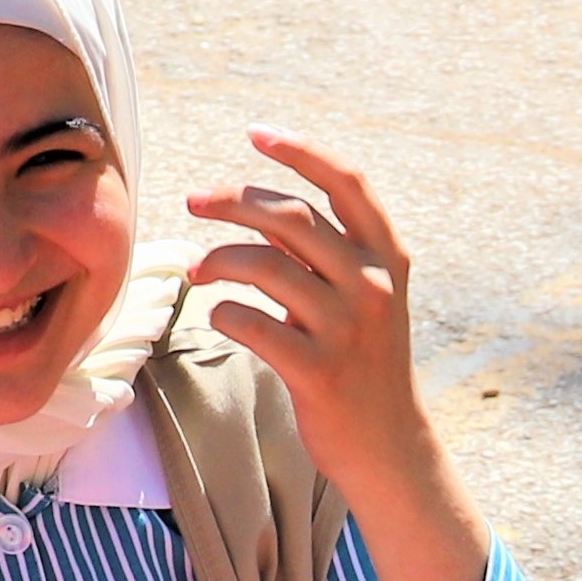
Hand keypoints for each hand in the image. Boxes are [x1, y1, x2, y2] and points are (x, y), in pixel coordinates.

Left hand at [195, 131, 488, 580]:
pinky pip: (250, 323)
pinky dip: (224, 313)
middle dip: (232, 200)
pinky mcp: (317, 371)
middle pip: (291, 218)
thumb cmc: (363, 364)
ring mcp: (347, 329)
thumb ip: (322, 253)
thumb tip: (255, 207)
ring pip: (264, 266)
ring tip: (195, 269)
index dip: (301, 151)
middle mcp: (373, 286)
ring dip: (217, 259)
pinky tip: (221, 316)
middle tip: (193, 200)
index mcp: (388, 258)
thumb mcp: (363, 298)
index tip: (256, 133)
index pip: (347, 184)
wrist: (389, 447)